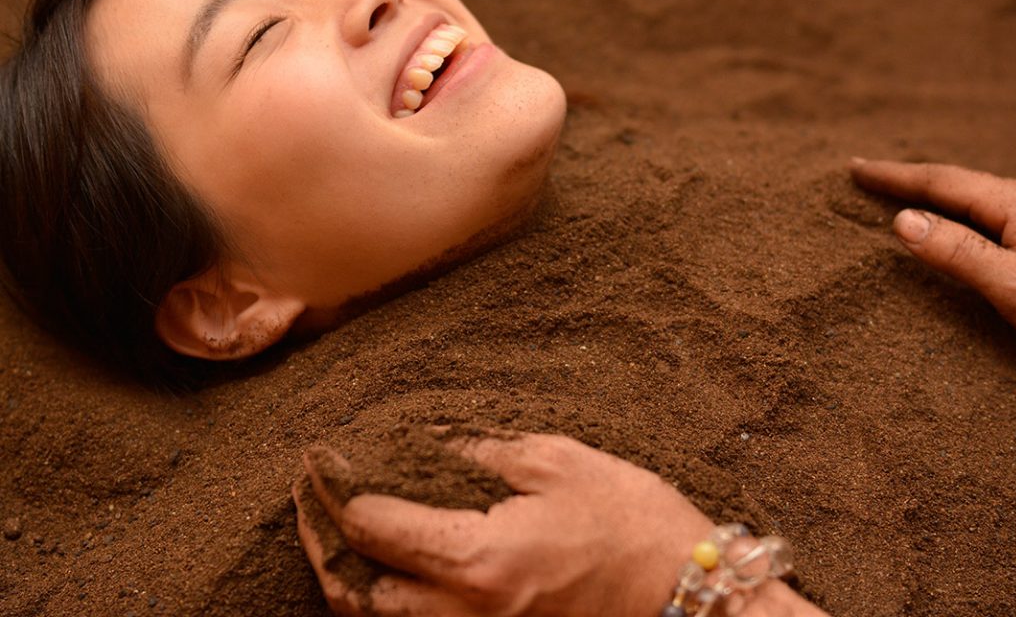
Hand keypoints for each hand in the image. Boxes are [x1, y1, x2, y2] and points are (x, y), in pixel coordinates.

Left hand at [294, 432, 708, 616]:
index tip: (321, 459)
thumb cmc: (628, 520)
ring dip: (347, 577)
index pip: (376, 528)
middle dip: (321, 542)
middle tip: (309, 498)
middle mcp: (465, 614)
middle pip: (356, 593)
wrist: (682, 592)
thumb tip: (422, 439)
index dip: (337, 490)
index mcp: (478, 560)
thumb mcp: (554, 462)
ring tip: (334, 530)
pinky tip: (387, 563)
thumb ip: (477, 451)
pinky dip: (386, 599)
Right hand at [850, 158, 1015, 332]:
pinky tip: (951, 227)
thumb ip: (959, 251)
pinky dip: (955, 217)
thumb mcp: (1012, 283)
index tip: (855, 168)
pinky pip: (986, 220)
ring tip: (902, 198)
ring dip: (934, 200)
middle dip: (911, 182)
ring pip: (973, 203)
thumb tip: (901, 219)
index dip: (895, 175)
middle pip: (957, 185)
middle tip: (870, 177)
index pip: (941, 181)